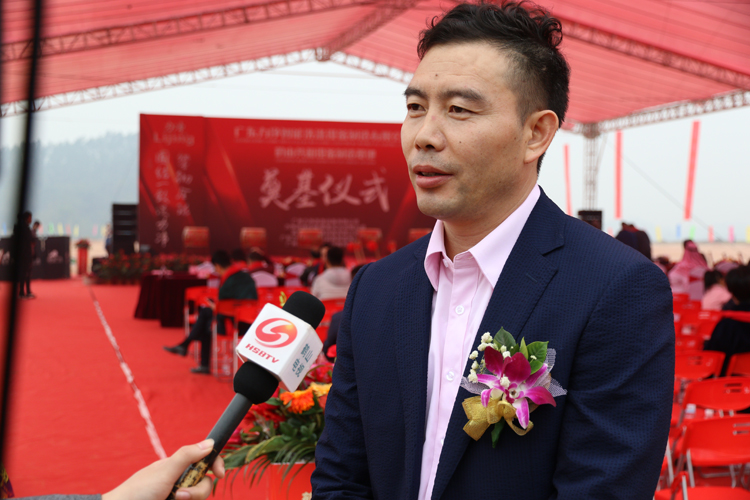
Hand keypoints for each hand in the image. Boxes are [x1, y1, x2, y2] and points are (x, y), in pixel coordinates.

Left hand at [102, 439, 225, 499]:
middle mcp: (181, 482)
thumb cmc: (138, 490)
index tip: (219, 474)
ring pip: (199, 498)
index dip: (216, 465)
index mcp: (179, 467)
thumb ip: (187, 456)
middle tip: (180, 495)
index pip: (205, 461)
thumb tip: (210, 442)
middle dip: (197, 491)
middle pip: (206, 484)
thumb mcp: (165, 471)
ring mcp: (179, 496)